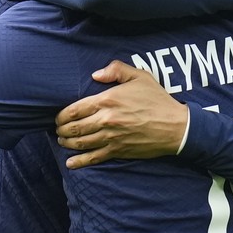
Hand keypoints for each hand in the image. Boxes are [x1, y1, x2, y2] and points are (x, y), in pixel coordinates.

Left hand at [55, 61, 188, 167]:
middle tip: (58, 130)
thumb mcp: (139, 76)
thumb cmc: (157, 100)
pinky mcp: (117, 151)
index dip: (62, 115)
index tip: (59, 117)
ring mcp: (110, 137)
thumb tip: (95, 75)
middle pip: (74, 127)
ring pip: (80, 143)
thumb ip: (116, 70)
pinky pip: (93, 158)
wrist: (174, 126)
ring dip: (67, 143)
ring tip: (62, 141)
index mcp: (107, 100)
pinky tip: (70, 163)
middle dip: (62, 130)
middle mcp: (105, 120)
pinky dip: (79, 162)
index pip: (75, 109)